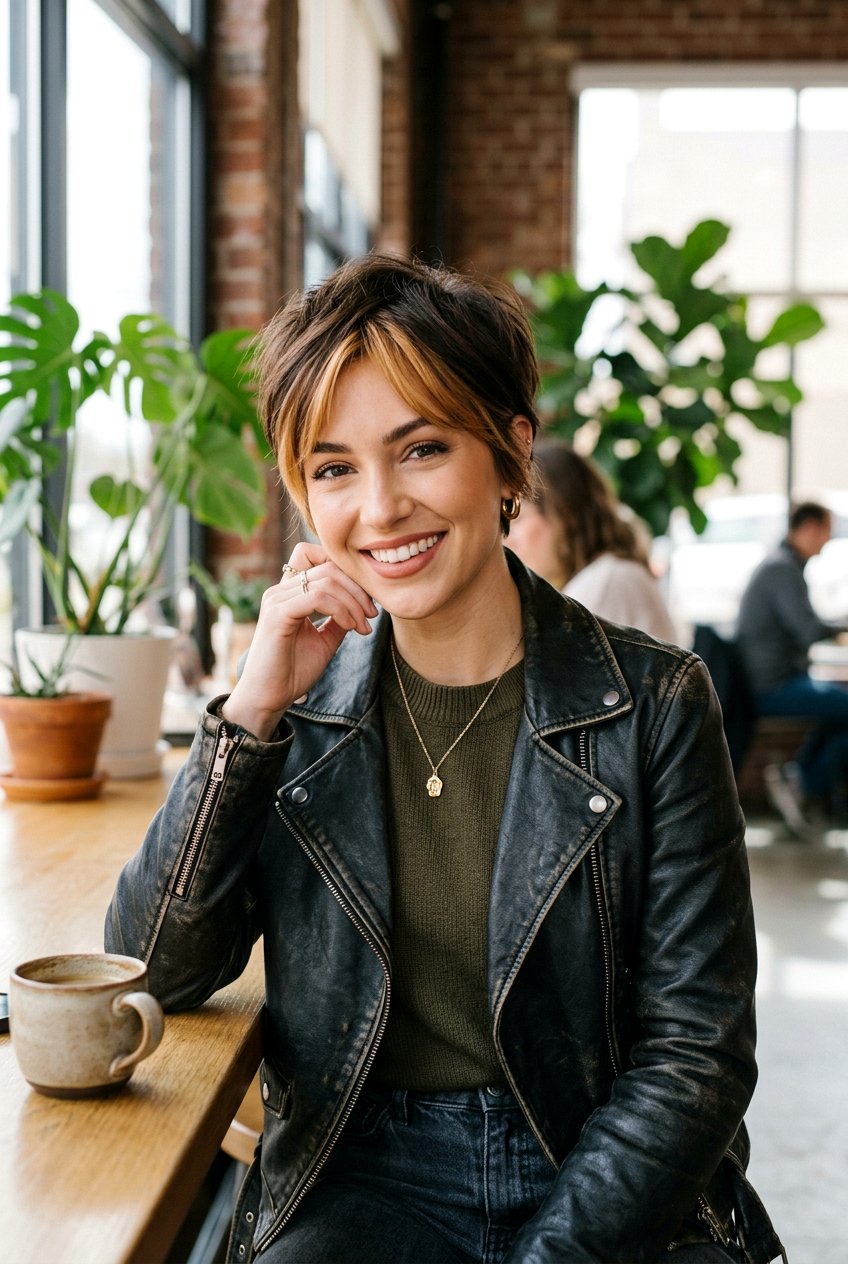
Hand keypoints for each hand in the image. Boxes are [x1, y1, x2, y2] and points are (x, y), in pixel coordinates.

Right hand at [221, 543, 377, 739]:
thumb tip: (363, 603)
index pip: (315, 554)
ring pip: (326, 580)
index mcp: (289, 592)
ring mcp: (277, 600)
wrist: (270, 697)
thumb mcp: (325, 639)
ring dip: (353, 602)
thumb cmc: (294, 671)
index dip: (345, 570)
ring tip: (363, 625)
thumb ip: (340, 617)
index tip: (366, 599)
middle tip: (372, 615)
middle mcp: (280, 590)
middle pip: (327, 566)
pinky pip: (317, 597)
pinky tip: (350, 627)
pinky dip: (340, 610)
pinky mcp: (277, 614)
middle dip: (357, 589)